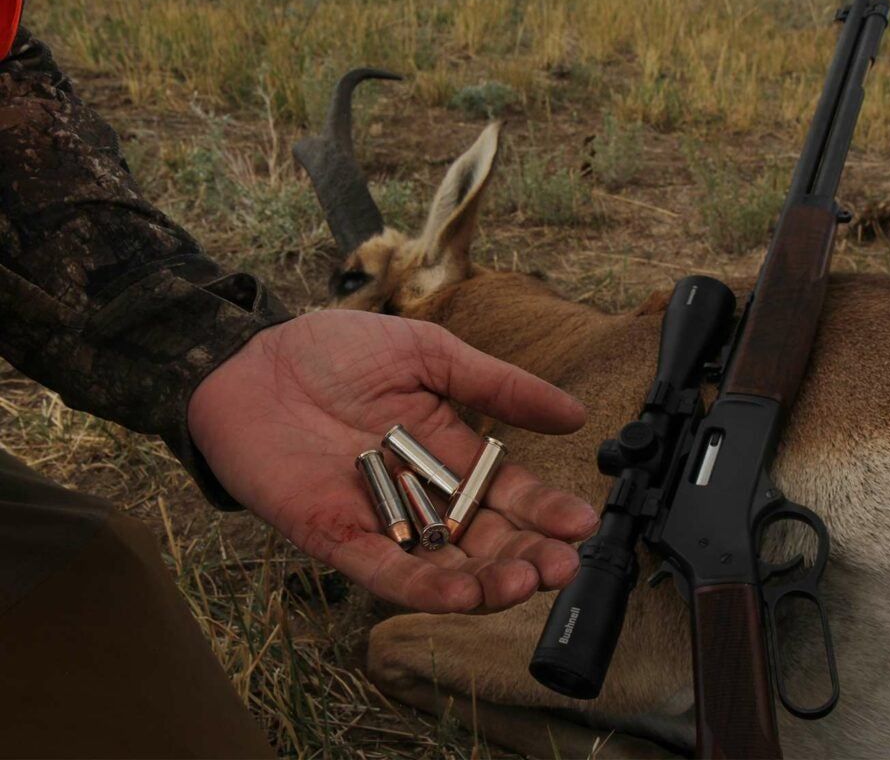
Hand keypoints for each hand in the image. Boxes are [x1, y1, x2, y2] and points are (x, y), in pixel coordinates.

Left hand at [187, 310, 596, 612]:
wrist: (253, 358)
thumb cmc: (338, 350)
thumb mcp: (429, 353)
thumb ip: (496, 385)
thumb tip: (574, 414)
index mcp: (452, 453)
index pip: (510, 493)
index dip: (546, 511)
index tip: (583, 524)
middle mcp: (424, 495)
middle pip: (485, 538)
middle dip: (526, 555)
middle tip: (561, 568)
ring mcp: (383, 520)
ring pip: (443, 565)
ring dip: (486, 582)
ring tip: (523, 583)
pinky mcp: (337, 536)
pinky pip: (385, 571)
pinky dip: (423, 587)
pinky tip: (461, 594)